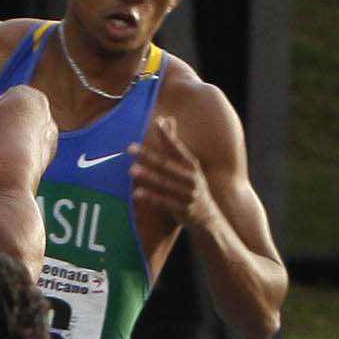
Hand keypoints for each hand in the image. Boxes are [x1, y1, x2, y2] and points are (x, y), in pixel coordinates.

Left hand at [127, 115, 209, 229]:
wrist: (209, 219)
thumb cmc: (192, 188)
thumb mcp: (188, 166)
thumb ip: (174, 145)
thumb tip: (167, 119)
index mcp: (191, 165)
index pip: (177, 147)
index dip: (167, 136)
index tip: (156, 122)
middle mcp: (191, 178)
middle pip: (166, 164)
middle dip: (148, 156)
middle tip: (130, 148)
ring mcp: (188, 194)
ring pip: (164, 183)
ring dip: (148, 176)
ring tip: (131, 170)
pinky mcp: (182, 209)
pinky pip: (163, 202)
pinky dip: (150, 198)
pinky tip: (136, 193)